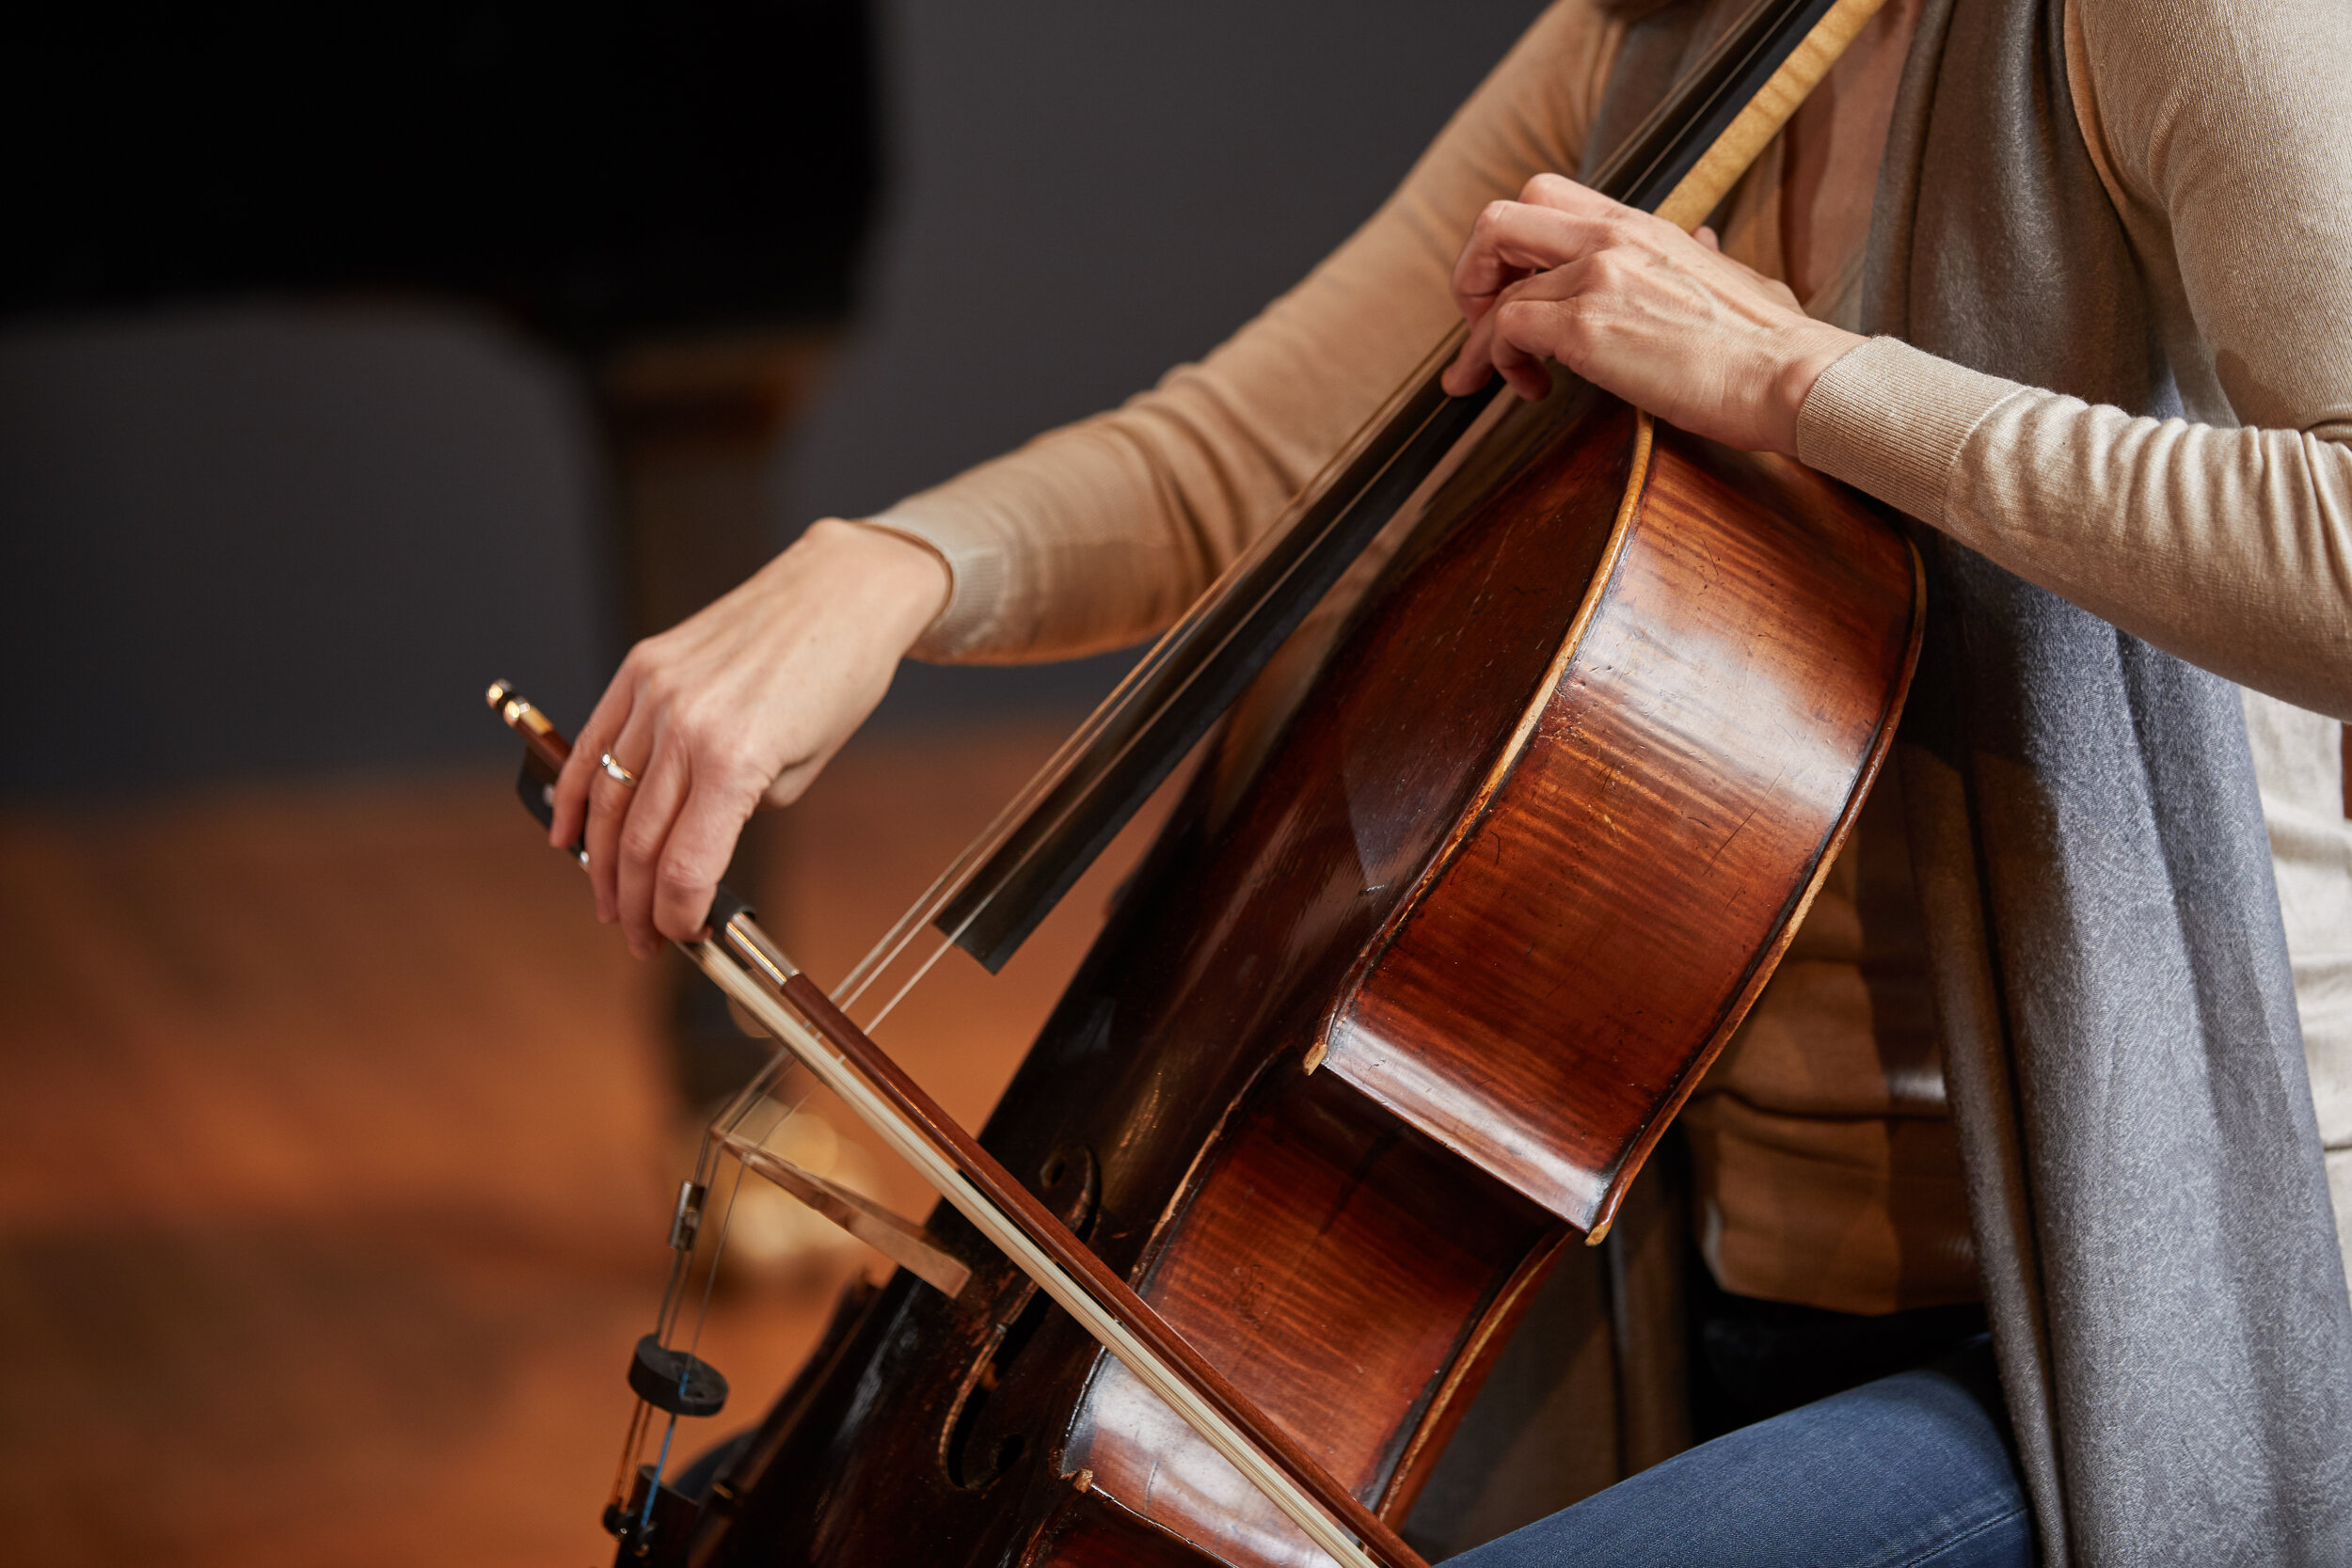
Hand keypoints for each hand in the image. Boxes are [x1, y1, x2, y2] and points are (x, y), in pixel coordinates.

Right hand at [548, 519, 950, 955]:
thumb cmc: (839, 677)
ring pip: (610, 801)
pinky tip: (568, 835)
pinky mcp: (642, 667)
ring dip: (603, 863)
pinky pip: (594, 744)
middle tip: (640, 937)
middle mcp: (685, 727)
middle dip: (638, 903)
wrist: (838, 592)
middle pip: (641, 843)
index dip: (678, 915)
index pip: (687, 866)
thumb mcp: (806, 765)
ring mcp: (656, 694)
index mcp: (735, 760)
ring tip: (609, 901)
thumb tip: (698, 845)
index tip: (679, 936)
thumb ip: (746, 808)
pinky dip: (576, 795)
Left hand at [1439, 174, 1861, 454]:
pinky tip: (1531, 391)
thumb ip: (1703, 257)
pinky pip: (1505, 331)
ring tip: (1498, 380)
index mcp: (1641, 225)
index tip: (1515, 291)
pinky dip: (1499, 363)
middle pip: (1499, 221)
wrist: (1795, 376)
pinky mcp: (1586, 328)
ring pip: (1495, 292)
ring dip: (1482, 342)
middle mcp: (1610, 239)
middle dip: (1473, 276)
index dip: (1513, 246)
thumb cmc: (1772, 345)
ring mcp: (1595, 278)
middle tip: (1481, 325)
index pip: (1545, 198)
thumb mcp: (1736, 277)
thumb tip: (1703, 241)